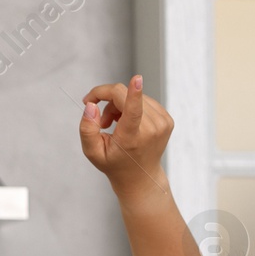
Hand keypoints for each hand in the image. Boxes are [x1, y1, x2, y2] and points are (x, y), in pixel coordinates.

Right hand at [79, 74, 173, 189]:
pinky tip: (128, 122)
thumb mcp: (93, 152)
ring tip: (115, 125)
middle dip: (107, 100)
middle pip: (124, 95)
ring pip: (133, 94)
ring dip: (119, 105)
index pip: (133, 111)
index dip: (133, 92)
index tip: (137, 78)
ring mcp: (162, 124)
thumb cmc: (114, 164)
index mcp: (132, 138)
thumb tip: (91, 105)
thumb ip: (87, 129)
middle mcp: (151, 130)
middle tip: (102, 121)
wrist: (140, 176)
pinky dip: (132, 106)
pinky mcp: (167, 119)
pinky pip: (144, 99)